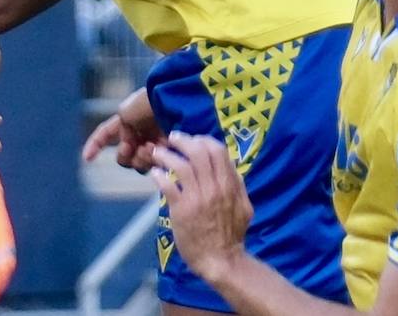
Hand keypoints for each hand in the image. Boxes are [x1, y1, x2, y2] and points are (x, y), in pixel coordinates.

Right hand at [82, 87, 165, 171]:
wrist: (175, 103)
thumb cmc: (148, 104)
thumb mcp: (125, 112)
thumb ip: (120, 132)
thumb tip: (127, 148)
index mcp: (126, 121)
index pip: (105, 134)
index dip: (94, 145)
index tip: (86, 159)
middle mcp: (139, 134)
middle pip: (124, 157)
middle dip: (125, 156)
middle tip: (130, 147)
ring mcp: (154, 143)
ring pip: (139, 164)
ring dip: (141, 158)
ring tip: (150, 147)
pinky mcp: (169, 151)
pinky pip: (156, 165)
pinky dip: (154, 159)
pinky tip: (160, 148)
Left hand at [150, 134, 251, 284]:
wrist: (221, 260)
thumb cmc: (230, 234)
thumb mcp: (243, 207)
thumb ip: (237, 186)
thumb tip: (230, 166)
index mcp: (230, 186)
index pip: (219, 151)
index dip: (203, 140)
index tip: (193, 139)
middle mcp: (216, 189)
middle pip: (199, 153)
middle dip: (183, 141)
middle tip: (172, 139)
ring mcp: (198, 199)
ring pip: (181, 166)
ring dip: (166, 155)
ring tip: (157, 152)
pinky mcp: (182, 210)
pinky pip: (168, 186)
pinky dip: (159, 175)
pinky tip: (154, 173)